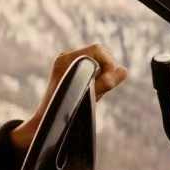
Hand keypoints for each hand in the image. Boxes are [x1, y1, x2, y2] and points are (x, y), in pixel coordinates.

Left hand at [10, 44, 128, 154]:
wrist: (46, 120)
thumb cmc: (65, 110)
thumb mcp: (91, 96)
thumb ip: (107, 82)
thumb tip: (122, 71)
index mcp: (65, 59)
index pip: (98, 50)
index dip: (109, 63)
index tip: (108, 81)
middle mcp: (65, 57)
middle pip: (100, 54)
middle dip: (107, 70)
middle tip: (101, 89)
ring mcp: (67, 62)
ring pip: (98, 62)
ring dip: (102, 75)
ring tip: (95, 91)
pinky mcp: (72, 69)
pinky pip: (94, 68)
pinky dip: (98, 78)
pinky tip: (92, 90)